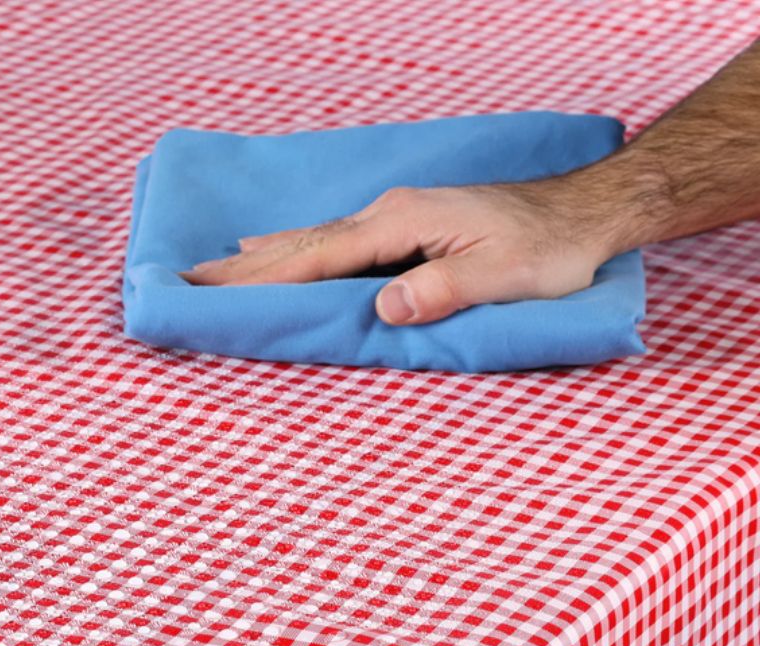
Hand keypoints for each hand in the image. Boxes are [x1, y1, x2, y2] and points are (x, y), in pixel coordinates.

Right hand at [179, 181, 611, 324]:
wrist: (577, 215)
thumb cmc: (545, 250)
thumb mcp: (501, 278)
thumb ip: (440, 291)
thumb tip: (382, 309)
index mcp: (401, 225)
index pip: (319, 258)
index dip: (265, 278)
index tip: (212, 288)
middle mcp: (388, 213)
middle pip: (304, 244)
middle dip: (245, 266)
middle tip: (191, 277)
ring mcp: (394, 216)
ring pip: (315, 239)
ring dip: (266, 256)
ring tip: (221, 264)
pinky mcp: (404, 225)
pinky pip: (337, 239)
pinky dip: (300, 248)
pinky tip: (281, 248)